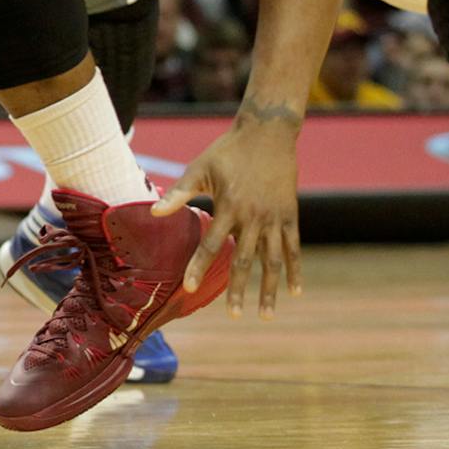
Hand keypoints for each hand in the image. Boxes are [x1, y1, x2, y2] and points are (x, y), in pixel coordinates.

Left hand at [152, 111, 303, 318]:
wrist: (267, 133)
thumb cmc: (228, 151)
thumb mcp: (200, 167)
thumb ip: (178, 193)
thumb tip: (154, 212)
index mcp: (229, 206)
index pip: (210, 243)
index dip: (199, 266)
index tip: (189, 288)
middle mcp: (253, 216)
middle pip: (244, 260)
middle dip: (237, 289)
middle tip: (232, 315)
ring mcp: (274, 217)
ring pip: (272, 260)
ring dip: (269, 289)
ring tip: (265, 315)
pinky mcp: (290, 215)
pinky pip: (293, 248)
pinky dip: (295, 270)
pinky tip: (295, 292)